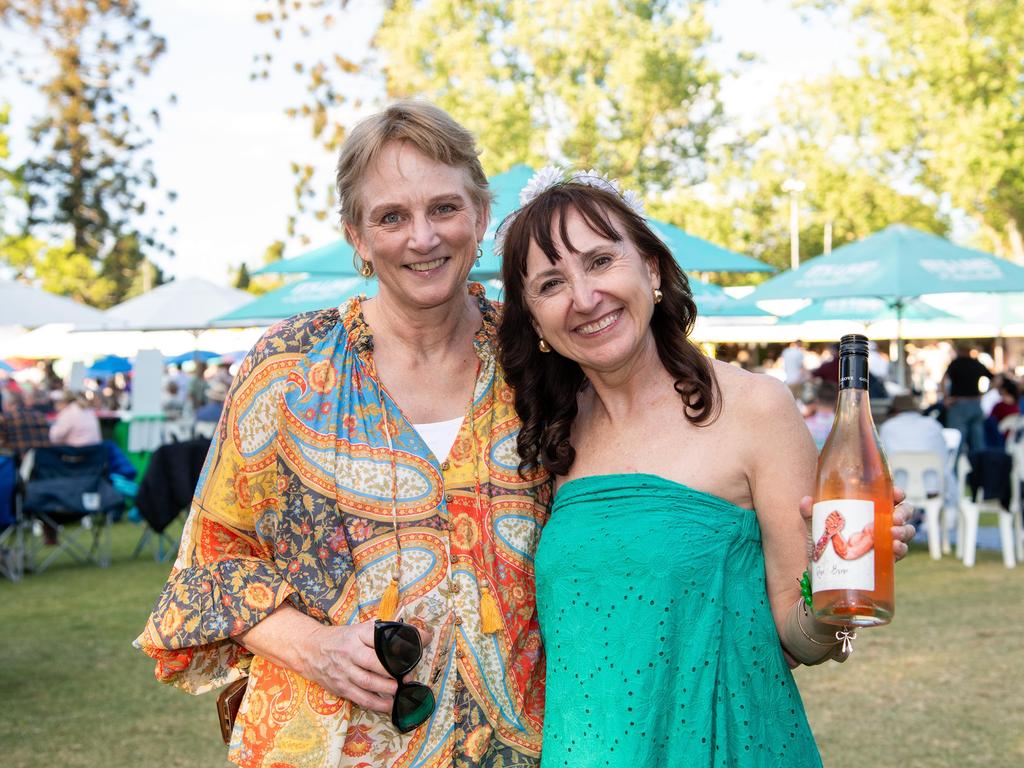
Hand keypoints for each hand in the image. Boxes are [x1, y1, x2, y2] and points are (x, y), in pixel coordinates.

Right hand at [299, 620, 432, 712]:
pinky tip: (389, 705)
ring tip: (399, 689)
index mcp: (357, 634)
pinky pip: (360, 697)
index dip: (398, 643)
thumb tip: (416, 636)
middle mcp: (350, 652)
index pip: (379, 637)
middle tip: (408, 675)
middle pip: (374, 662)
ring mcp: (344, 671)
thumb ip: (381, 634)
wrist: (310, 650)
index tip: (417, 645)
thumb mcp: (358, 630)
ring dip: (387, 688)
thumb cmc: (341, 639)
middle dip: (393, 670)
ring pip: (367, 682)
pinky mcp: (340, 687)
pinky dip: (376, 703)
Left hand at [799, 486, 914, 561]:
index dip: (897, 493)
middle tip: (895, 518)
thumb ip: (810, 514)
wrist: (818, 575)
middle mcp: (880, 523)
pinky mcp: (884, 560)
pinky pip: (899, 553)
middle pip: (903, 512)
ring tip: (893, 534)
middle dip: (904, 513)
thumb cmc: (822, 544)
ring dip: (904, 531)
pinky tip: (895, 548)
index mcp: (868, 509)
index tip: (896, 493)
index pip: (889, 496)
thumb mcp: (815, 527)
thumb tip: (806, 500)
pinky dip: (901, 549)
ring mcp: (884, 542)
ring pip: (905, 532)